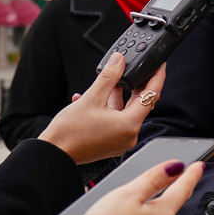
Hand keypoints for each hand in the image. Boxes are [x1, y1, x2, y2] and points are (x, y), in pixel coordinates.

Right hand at [38, 54, 164, 164]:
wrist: (53, 153)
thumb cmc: (70, 133)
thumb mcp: (92, 98)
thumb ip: (109, 77)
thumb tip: (119, 61)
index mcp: (130, 124)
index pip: (151, 96)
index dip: (156, 78)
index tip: (160, 66)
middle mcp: (129, 135)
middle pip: (138, 104)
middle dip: (133, 86)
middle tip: (134, 69)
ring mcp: (120, 140)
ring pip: (124, 111)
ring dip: (116, 96)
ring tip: (107, 82)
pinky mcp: (109, 143)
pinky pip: (114, 121)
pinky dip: (107, 108)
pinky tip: (90, 98)